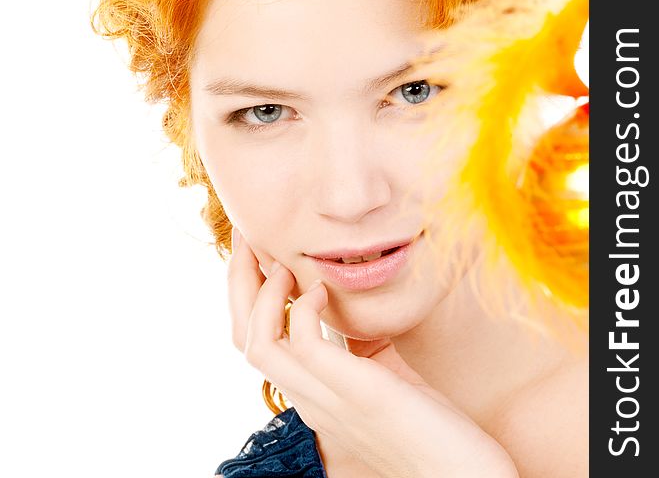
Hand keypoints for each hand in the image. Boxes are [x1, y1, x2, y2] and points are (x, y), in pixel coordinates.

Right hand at [227, 229, 518, 477]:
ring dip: (261, 293)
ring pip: (258, 343)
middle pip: (242, 337)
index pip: (253, 342)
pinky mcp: (360, 395)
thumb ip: (357, 349)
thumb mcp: (385, 377)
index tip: (258, 253)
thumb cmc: (433, 430)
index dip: (246, 294)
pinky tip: (320, 292)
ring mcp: (330, 400)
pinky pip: (304, 345)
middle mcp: (310, 400)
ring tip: (281, 265)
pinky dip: (302, 310)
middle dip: (238, 282)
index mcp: (313, 394)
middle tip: (247, 240)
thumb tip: (342, 309)